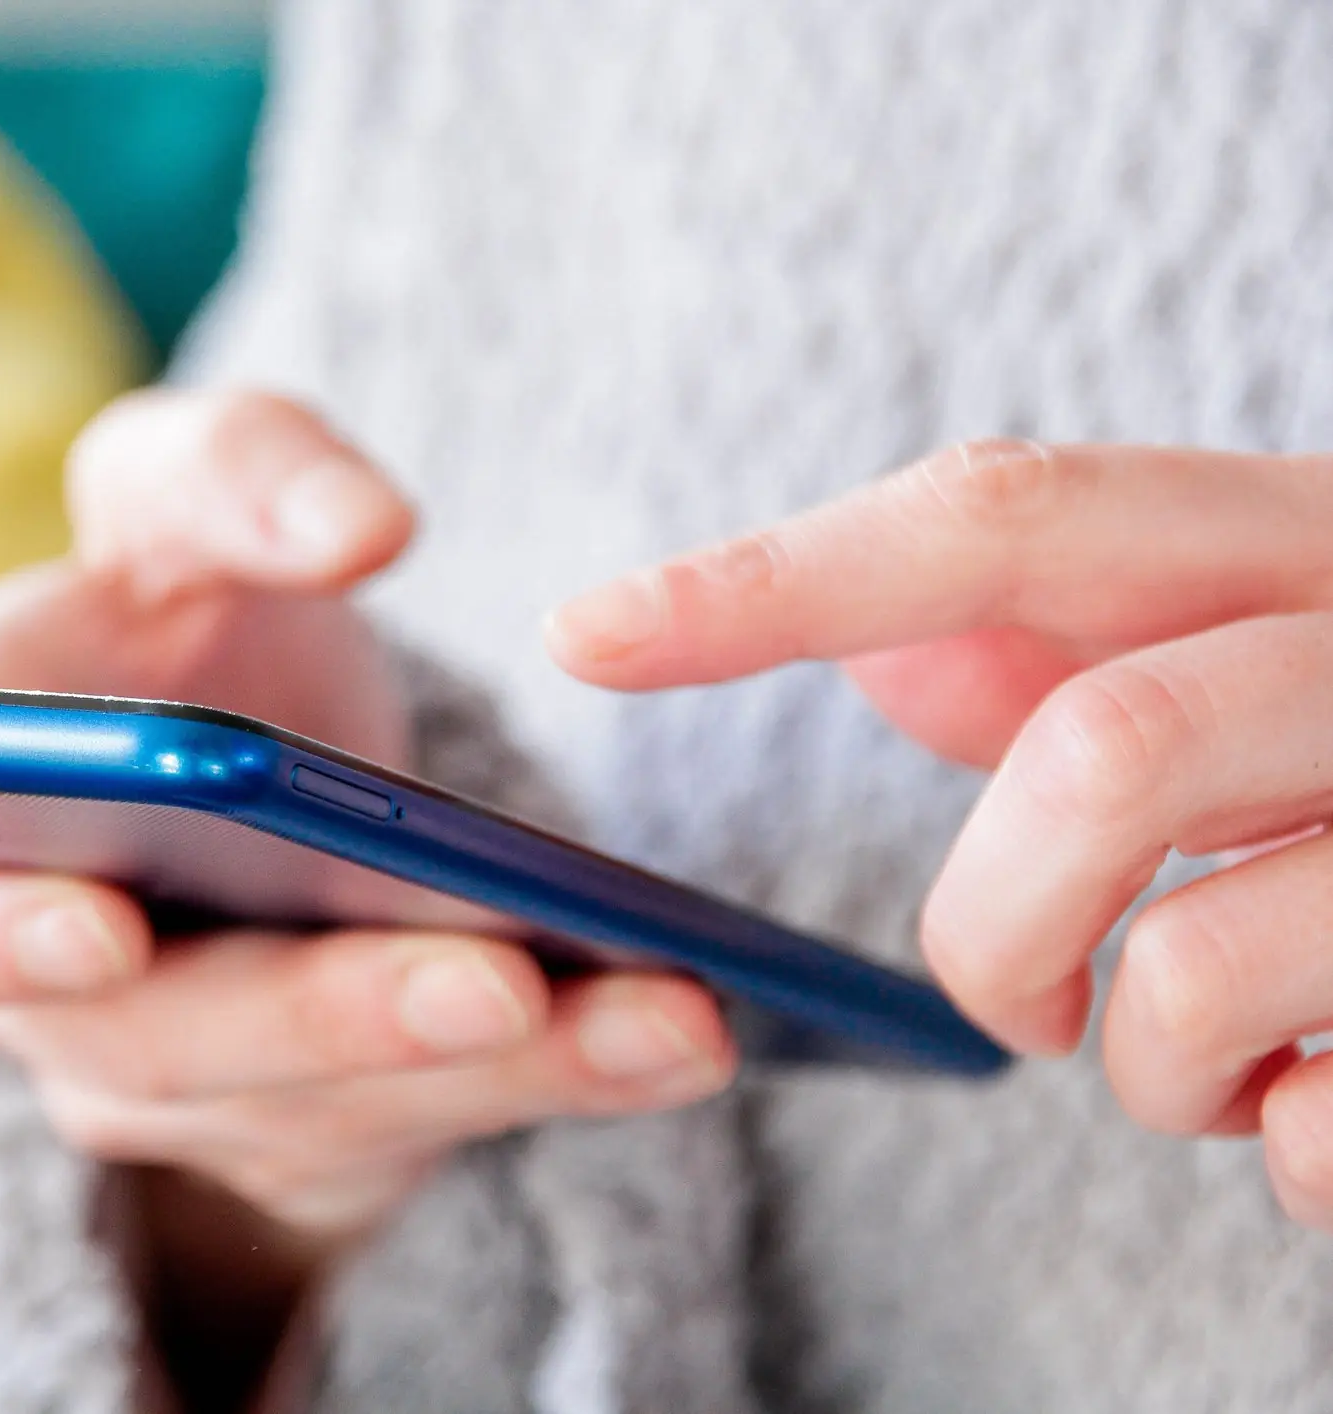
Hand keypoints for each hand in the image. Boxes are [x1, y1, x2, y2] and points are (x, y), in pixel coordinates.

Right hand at [0, 388, 734, 1259]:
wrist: (236, 762)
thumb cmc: (172, 612)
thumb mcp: (180, 495)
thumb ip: (236, 469)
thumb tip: (360, 528)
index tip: (102, 924)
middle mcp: (28, 989)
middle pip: (141, 1042)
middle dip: (321, 1016)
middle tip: (489, 979)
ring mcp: (164, 1082)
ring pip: (309, 1107)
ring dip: (486, 1070)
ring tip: (658, 1014)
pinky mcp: (300, 1127)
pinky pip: (418, 1130)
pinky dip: (556, 1079)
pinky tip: (675, 1031)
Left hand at [547, 438, 1332, 1225]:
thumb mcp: (1256, 652)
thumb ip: (1075, 643)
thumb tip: (881, 643)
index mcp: (1306, 540)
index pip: (1004, 514)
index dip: (775, 575)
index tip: (579, 632)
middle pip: (1098, 756)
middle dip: (998, 920)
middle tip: (1018, 996)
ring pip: (1200, 972)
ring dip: (1148, 1062)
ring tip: (1203, 1058)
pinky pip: (1330, 1132)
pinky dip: (1293, 1151)